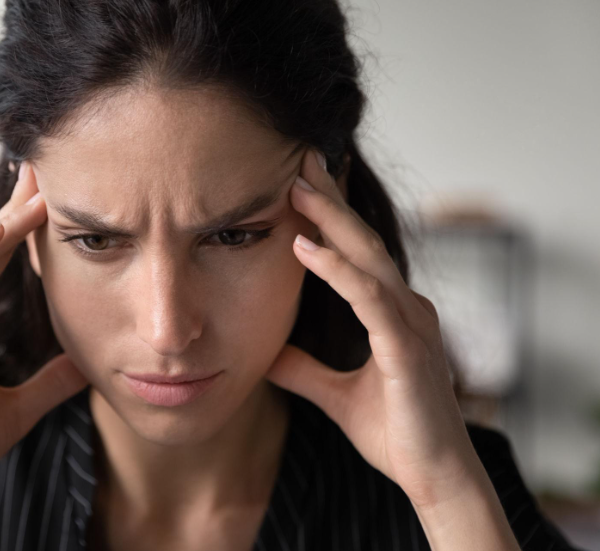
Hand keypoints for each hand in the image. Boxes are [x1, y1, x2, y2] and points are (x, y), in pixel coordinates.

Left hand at [266, 149, 479, 508]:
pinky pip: (369, 298)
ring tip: (296, 187)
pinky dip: (337, 270)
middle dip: (331, 200)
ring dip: (331, 220)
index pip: (357, 254)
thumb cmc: (396, 433)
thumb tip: (266, 355)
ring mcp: (411, 325)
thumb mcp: (334, 394)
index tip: (298, 185)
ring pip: (368, 258)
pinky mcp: (407, 348)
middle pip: (364, 241)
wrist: (432, 477)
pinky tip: (305, 248)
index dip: (330, 219)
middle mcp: (407, 309)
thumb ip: (304, 370)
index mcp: (393, 315)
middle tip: (300, 160)